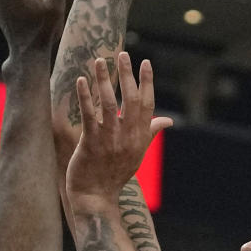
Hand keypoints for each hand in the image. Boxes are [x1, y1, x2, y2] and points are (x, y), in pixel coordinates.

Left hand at [66, 52, 171, 204]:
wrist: (96, 196)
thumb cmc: (115, 174)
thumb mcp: (138, 154)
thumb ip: (151, 133)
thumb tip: (168, 120)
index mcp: (140, 138)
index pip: (148, 105)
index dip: (147, 82)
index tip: (145, 63)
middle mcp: (128, 137)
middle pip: (130, 100)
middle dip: (127, 75)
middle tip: (123, 54)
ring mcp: (110, 140)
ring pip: (109, 104)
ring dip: (105, 80)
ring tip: (100, 61)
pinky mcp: (91, 143)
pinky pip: (89, 115)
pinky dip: (85, 96)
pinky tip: (82, 80)